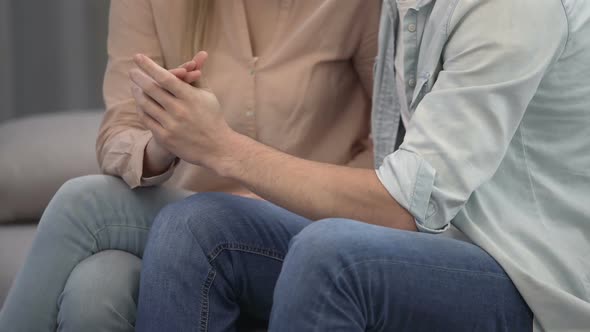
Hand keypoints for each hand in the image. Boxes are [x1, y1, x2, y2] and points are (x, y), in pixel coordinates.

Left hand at [141, 51, 209, 176]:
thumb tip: (198, 55)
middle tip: (132, 71)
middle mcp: (179, 110)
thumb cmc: (212, 117)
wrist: (217, 148)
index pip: (165, 77)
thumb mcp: (208, 95)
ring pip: (146, 104)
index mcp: (191, 97)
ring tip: (135, 87)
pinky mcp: (165, 138)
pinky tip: (140, 103)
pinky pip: (146, 120)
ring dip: (137, 93)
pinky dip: (141, 109)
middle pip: (151, 89)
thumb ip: (197, 76)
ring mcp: (171, 125)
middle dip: (139, 77)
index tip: (138, 57)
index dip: (149, 66)